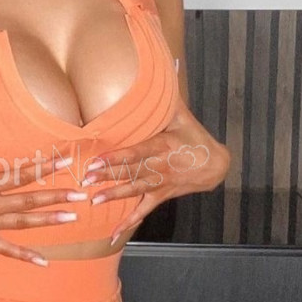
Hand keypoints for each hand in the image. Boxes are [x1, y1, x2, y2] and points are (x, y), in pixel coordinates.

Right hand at [0, 100, 85, 265]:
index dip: (44, 167)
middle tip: (80, 195)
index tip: (65, 161)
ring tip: (72, 218)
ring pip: (23, 223)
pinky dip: (24, 256)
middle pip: (28, 200)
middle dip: (56, 196)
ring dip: (48, 221)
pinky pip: (6, 249)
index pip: (20, 174)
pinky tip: (43, 262)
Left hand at [81, 99, 230, 244]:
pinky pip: (143, 210)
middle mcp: (160, 167)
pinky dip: (128, 223)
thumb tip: (161, 67)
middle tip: (86, 180)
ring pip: (134, 190)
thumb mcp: (182, 115)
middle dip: (108, 176)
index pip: (137, 152)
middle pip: (131, 172)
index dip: (117, 157)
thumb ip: (166, 98)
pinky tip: (114, 234)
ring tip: (95, 200)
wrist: (215, 166)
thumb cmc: (194, 137)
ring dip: (115, 196)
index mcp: (163, 146)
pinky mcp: (160, 195)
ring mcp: (160, 183)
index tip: (98, 160)